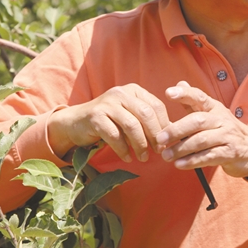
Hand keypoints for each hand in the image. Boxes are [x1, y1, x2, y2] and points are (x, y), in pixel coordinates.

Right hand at [48, 83, 170, 162]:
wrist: (75, 122)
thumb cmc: (109, 121)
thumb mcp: (129, 115)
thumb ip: (147, 120)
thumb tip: (171, 133)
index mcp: (133, 90)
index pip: (156, 106)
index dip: (164, 125)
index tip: (167, 142)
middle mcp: (121, 93)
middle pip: (146, 114)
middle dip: (155, 135)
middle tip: (158, 151)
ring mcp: (107, 103)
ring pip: (132, 125)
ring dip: (140, 144)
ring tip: (143, 157)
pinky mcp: (95, 116)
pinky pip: (114, 135)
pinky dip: (123, 149)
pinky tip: (127, 157)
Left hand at [155, 81, 247, 177]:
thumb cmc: (225, 131)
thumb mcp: (212, 114)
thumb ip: (194, 102)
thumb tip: (180, 83)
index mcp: (215, 108)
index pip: (200, 96)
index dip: (185, 93)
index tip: (168, 92)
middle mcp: (222, 120)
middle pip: (198, 121)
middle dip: (177, 129)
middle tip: (160, 138)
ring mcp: (227, 136)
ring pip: (201, 140)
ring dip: (181, 149)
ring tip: (166, 155)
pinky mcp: (230, 153)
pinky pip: (209, 157)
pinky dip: (192, 161)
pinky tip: (180, 164)